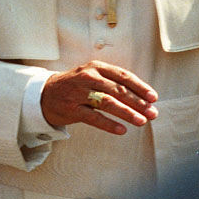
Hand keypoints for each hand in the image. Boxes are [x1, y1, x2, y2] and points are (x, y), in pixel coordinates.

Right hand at [41, 60, 157, 134]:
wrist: (44, 93)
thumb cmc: (75, 86)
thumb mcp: (92, 76)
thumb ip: (113, 83)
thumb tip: (142, 98)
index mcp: (95, 67)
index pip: (122, 75)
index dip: (139, 87)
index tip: (153, 97)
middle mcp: (87, 77)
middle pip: (117, 90)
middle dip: (138, 102)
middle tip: (152, 113)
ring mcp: (78, 93)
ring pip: (107, 102)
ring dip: (127, 112)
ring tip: (141, 121)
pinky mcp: (71, 108)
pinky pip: (93, 117)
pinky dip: (109, 124)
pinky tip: (121, 130)